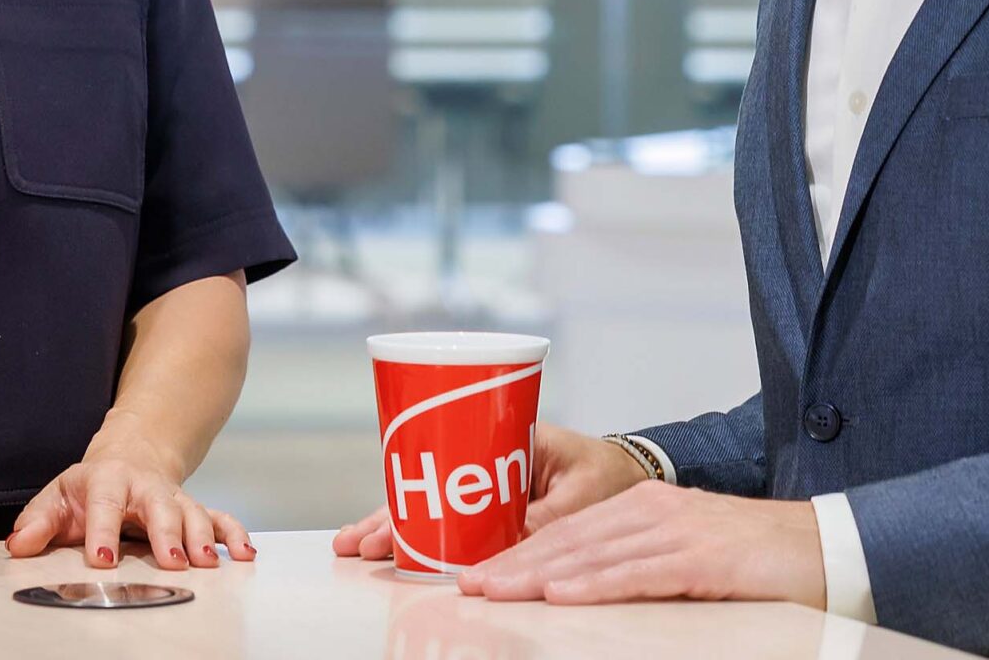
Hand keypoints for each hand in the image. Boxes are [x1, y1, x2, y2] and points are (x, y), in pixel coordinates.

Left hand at [5, 425, 256, 570]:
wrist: (131, 454)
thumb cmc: (90, 487)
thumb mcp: (58, 498)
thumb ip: (38, 522)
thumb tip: (18, 545)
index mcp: (107, 481)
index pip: (104, 505)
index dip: (102, 532)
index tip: (102, 559)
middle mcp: (145, 487)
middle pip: (159, 507)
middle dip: (167, 534)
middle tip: (173, 561)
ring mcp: (174, 497)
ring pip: (193, 512)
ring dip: (203, 536)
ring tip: (207, 562)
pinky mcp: (195, 508)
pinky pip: (219, 518)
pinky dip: (234, 534)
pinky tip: (243, 554)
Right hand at [332, 423, 645, 560]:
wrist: (634, 472)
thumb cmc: (611, 473)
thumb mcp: (583, 495)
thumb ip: (546, 520)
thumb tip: (504, 549)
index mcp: (505, 438)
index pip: (443, 466)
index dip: (407, 497)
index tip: (383, 524)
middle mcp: (487, 459)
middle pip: (425, 487)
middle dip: (388, 515)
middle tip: (354, 544)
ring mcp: (487, 484)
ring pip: (432, 504)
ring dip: (396, 525)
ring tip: (357, 548)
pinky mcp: (496, 506)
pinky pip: (454, 519)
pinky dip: (425, 534)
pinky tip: (395, 550)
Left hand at [456, 482, 825, 604]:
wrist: (827, 547)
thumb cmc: (754, 561)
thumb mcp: (683, 556)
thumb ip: (636, 565)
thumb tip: (577, 590)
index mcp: (645, 509)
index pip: (568, 532)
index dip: (518, 553)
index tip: (476, 575)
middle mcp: (652, 512)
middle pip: (568, 540)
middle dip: (513, 564)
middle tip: (466, 585)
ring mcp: (677, 531)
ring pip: (592, 554)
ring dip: (537, 574)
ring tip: (495, 591)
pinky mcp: (702, 557)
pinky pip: (637, 573)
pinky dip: (594, 584)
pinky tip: (561, 593)